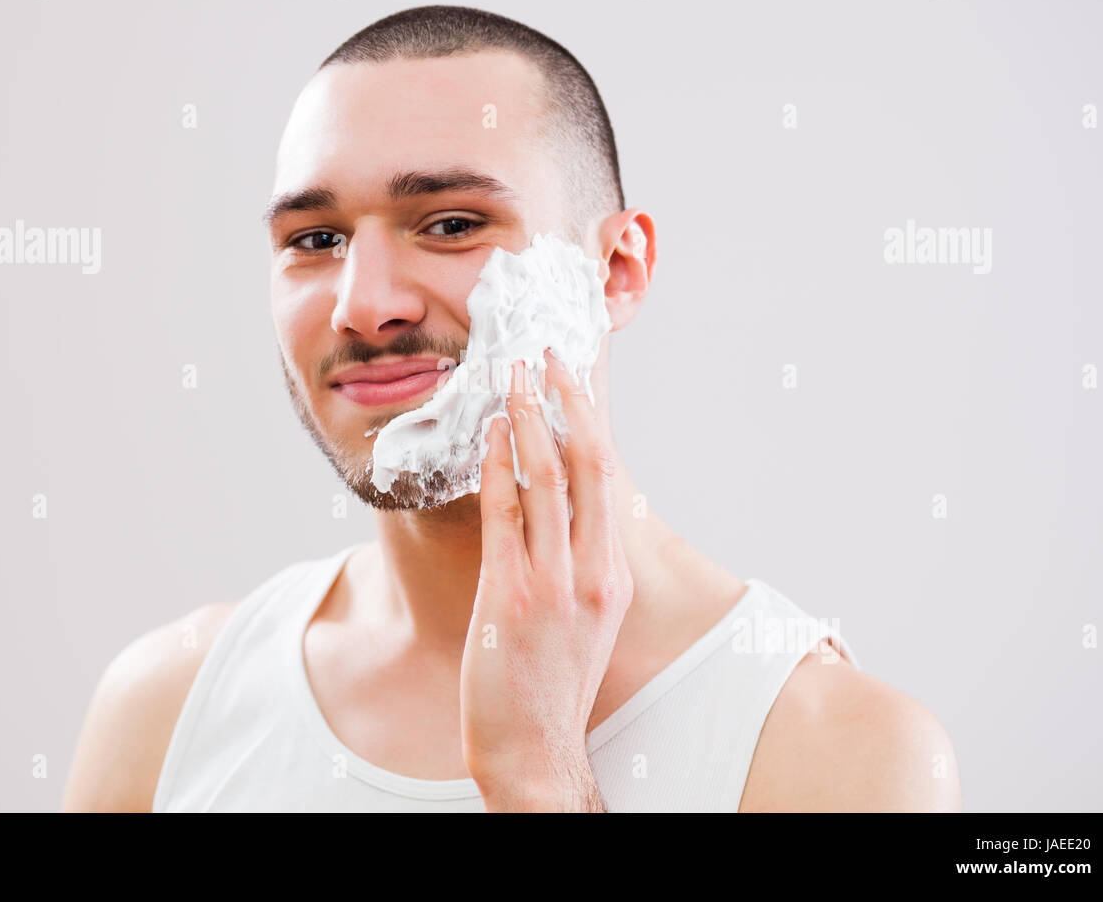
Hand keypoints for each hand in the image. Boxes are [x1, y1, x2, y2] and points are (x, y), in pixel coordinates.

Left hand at [460, 349, 633, 811]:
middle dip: (566, 401)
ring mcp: (554, 582)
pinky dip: (499, 467)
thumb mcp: (585, 619)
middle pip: (587, 463)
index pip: (608, 476)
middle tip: (544, 355)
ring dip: (528, 420)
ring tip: (513, 379)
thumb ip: (578, 563)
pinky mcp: (512, 594)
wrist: (535, 747)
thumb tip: (557, 508)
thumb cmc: (552, 683)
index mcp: (613, 574)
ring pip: (548, 479)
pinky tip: (489, 437)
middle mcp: (593, 571)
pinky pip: (506, 515)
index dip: (589, 419)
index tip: (573, 378)